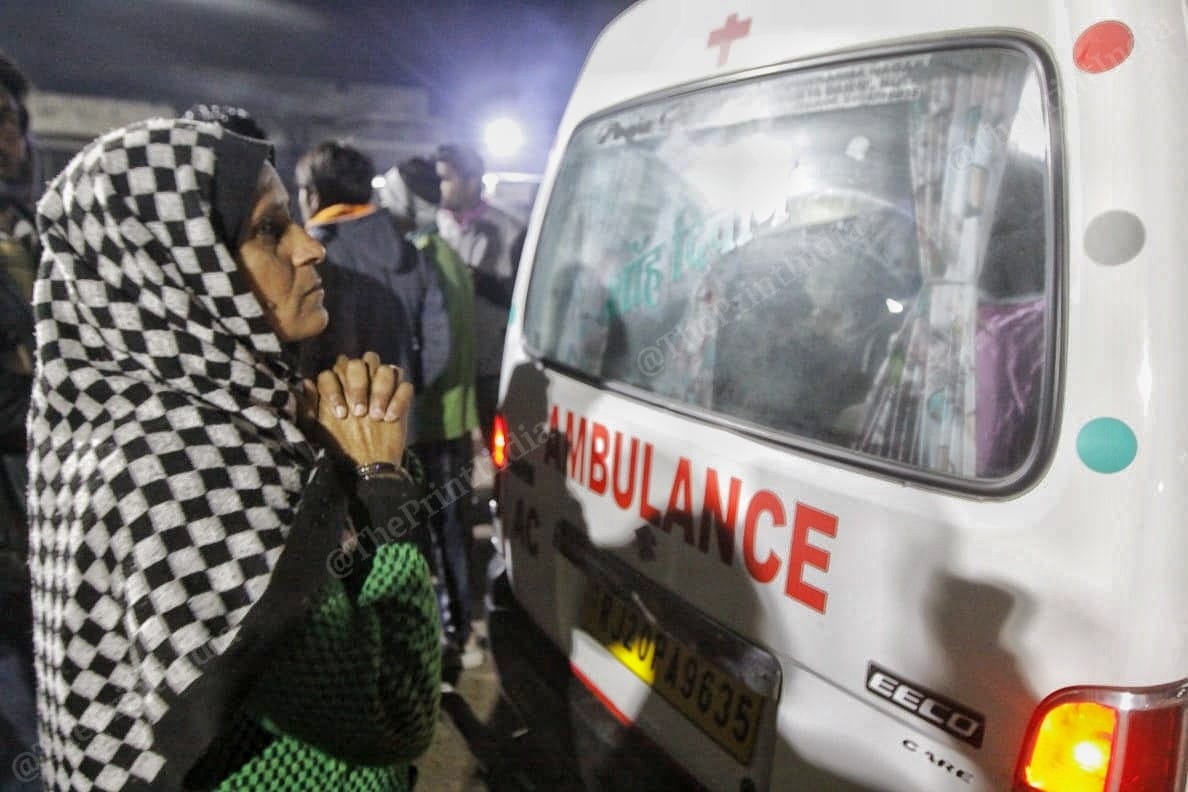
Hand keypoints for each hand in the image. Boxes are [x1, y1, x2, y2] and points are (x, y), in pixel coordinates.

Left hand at [298, 353, 414, 465]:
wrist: (368, 465)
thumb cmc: (341, 446)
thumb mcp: (319, 431)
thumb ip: (309, 409)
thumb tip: (307, 383)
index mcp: (338, 386)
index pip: (333, 372)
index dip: (335, 390)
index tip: (341, 414)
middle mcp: (360, 381)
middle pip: (359, 363)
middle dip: (358, 385)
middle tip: (359, 411)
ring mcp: (383, 387)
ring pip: (386, 369)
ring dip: (381, 391)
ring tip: (376, 416)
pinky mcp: (401, 398)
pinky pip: (405, 387)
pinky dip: (399, 400)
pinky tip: (390, 418)